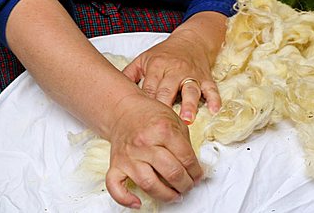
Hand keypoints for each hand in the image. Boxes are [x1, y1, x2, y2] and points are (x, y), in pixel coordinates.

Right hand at [105, 93, 202, 208]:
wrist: (123, 110)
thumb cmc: (149, 114)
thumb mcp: (174, 120)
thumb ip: (185, 142)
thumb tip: (194, 166)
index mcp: (163, 130)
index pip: (186, 158)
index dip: (196, 171)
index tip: (197, 176)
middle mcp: (145, 144)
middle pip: (172, 173)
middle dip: (185, 184)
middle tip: (188, 185)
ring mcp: (129, 156)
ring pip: (149, 184)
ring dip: (166, 195)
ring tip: (174, 195)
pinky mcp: (116, 164)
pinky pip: (116, 186)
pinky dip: (125, 198)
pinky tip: (137, 202)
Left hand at [123, 33, 220, 123]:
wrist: (191, 40)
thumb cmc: (165, 53)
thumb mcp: (144, 58)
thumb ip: (130, 74)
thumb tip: (113, 91)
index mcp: (158, 66)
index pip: (150, 87)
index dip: (146, 103)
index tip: (142, 119)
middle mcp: (175, 70)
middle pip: (168, 90)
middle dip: (165, 105)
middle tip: (162, 123)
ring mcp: (192, 74)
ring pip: (191, 90)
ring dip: (190, 105)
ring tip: (188, 119)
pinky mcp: (206, 77)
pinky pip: (212, 89)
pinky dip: (215, 99)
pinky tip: (215, 110)